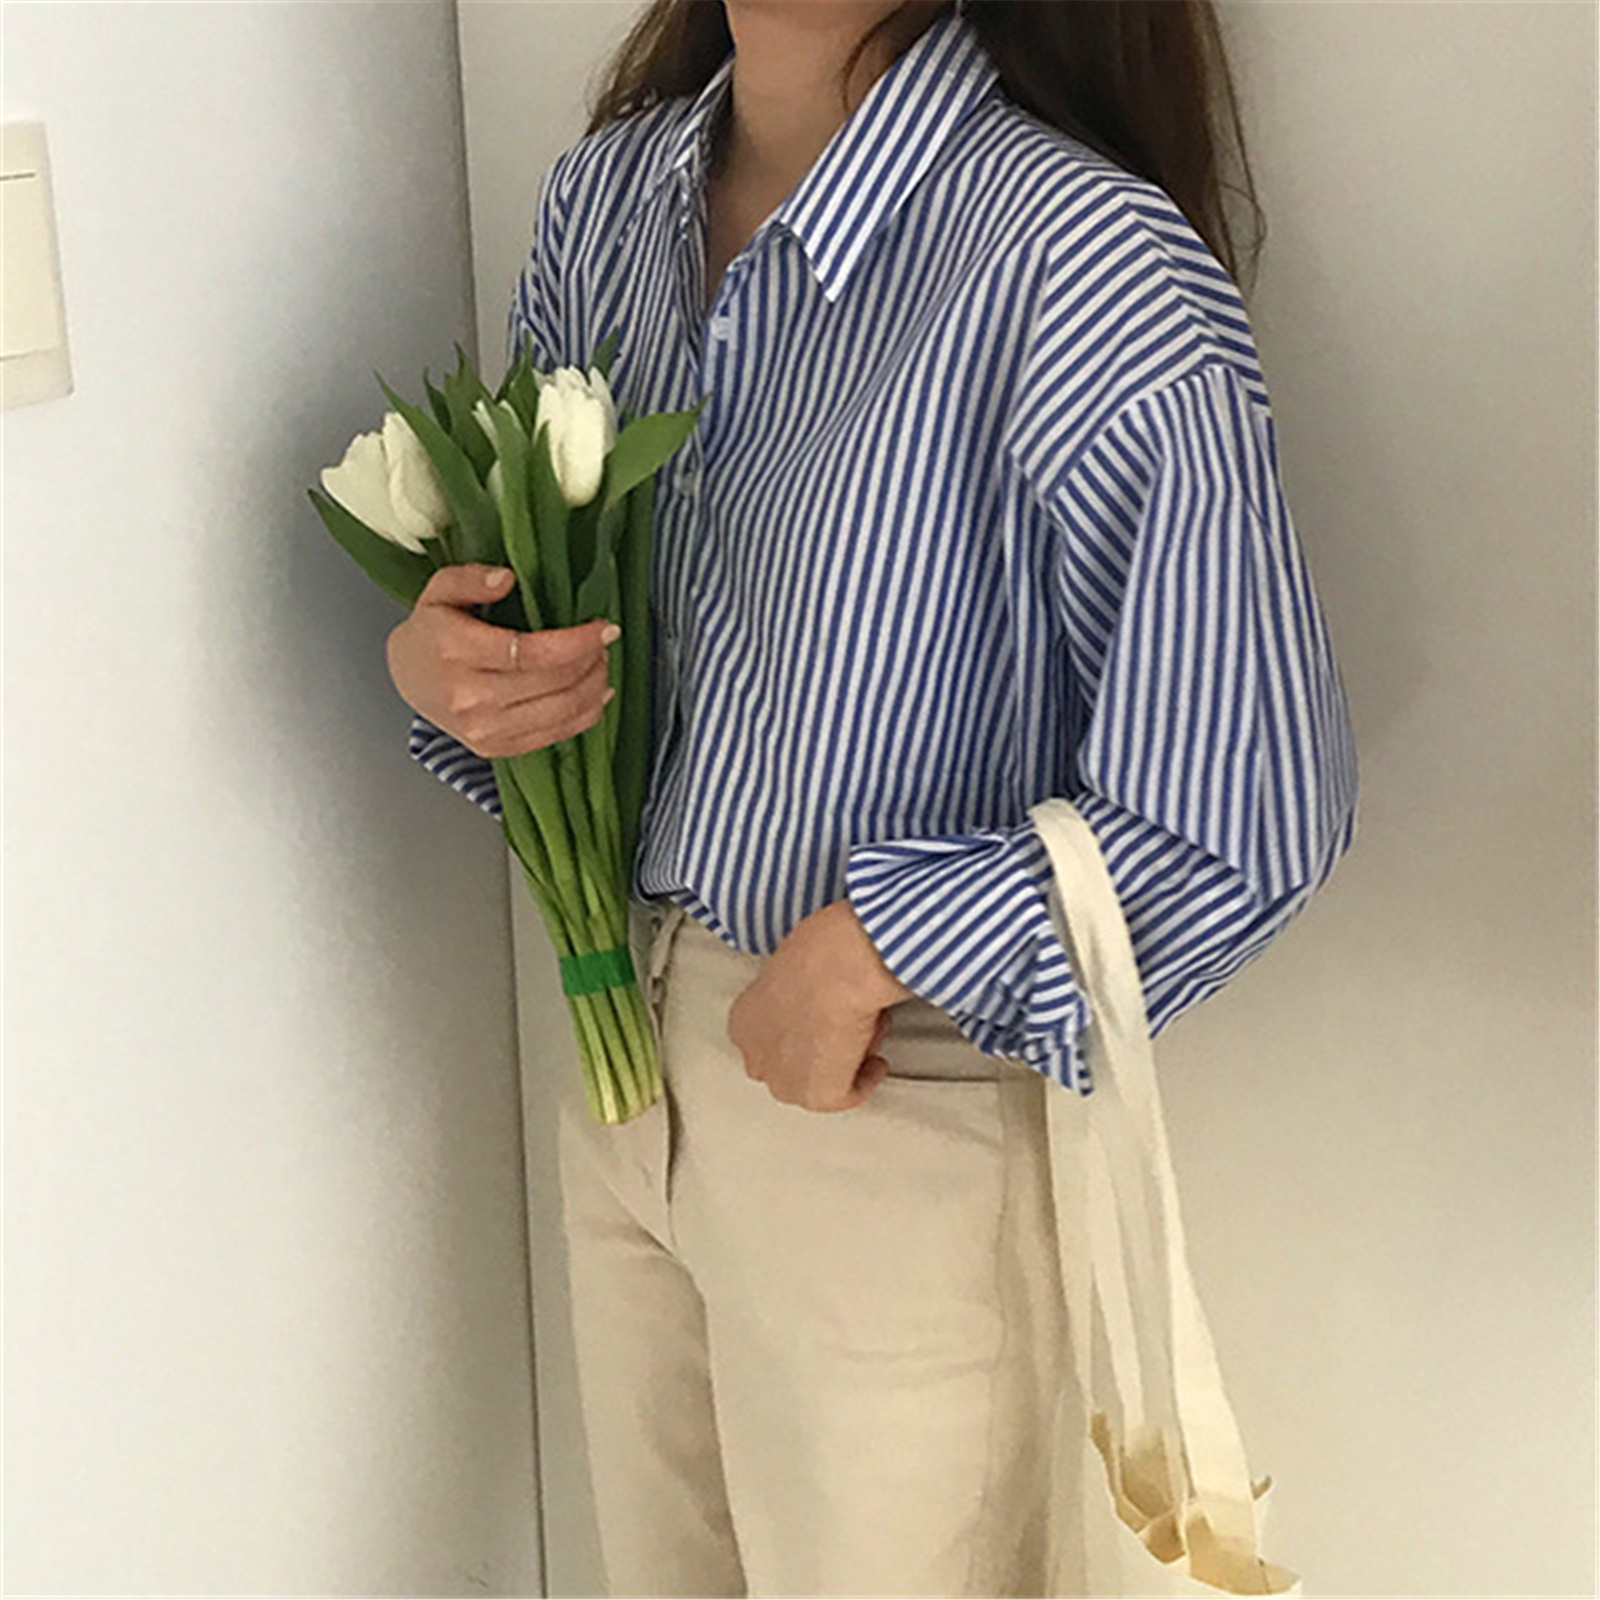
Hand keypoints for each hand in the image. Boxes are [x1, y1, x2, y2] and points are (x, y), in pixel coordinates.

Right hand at [386, 564, 616, 757]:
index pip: (532, 653)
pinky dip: (586, 714)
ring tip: (600, 662)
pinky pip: (556, 736)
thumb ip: (470, 578)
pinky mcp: (496, 749)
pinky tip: (596, 692)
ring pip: (562, 711)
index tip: (604, 628)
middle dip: (591, 659)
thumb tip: (505, 579)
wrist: (407, 678)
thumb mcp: (439, 591)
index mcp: (456, 653)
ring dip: (594, 685)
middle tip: (603, 640)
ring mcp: (484, 730)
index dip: (577, 642)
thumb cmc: (430, 633)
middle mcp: (470, 699)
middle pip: (554, 682)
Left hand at [728, 899, 914, 1111]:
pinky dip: (867, 1078)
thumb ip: (799, 992)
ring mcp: (784, 1080)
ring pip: (821, 1079)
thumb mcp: (795, 969)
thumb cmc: (818, 953)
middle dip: (823, 1054)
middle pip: (794, 1065)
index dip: (805, 1032)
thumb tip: (824, 992)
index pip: (772, 1040)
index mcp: (742, 1023)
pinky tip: (875, 1059)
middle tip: (850, 1034)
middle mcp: (755, 1057)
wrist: (833, 969)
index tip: (828, 1021)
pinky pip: (849, 1094)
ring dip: (846, 1062)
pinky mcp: (818, 1096)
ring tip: (867, 1032)